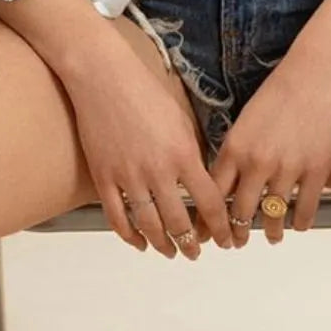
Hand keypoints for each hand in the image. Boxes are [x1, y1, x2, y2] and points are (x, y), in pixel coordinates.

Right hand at [62, 41, 234, 259]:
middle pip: (179, 223)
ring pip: (149, 226)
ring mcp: (128, 176)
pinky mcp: (104, 177)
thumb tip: (198, 182)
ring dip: (163, 245)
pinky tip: (139, 242)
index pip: (210, 203)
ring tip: (171, 252)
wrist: (104, 77)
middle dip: (192, 244)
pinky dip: (130, 236)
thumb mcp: (181, 120)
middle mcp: (158, 170)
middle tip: (196, 253)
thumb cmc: (144, 91)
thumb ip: (190, 154)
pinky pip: (118, 217)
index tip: (226, 239)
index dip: (221, 227)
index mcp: (183, 154)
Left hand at [194, 52, 330, 244]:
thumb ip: (236, 149)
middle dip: (235, 234)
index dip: (209, 219)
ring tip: (270, 237)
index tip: (207, 232)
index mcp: (235, 146)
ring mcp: (288, 168)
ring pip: (272, 217)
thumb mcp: (247, 118)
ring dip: (269, 232)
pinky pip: (305, 210)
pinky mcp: (317, 171)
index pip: (214, 194)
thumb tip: (227, 178)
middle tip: (235, 243)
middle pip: (240, 213)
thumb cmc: (281, 89)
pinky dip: (300, 223)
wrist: (318, 71)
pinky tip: (297, 225)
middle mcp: (257, 162)